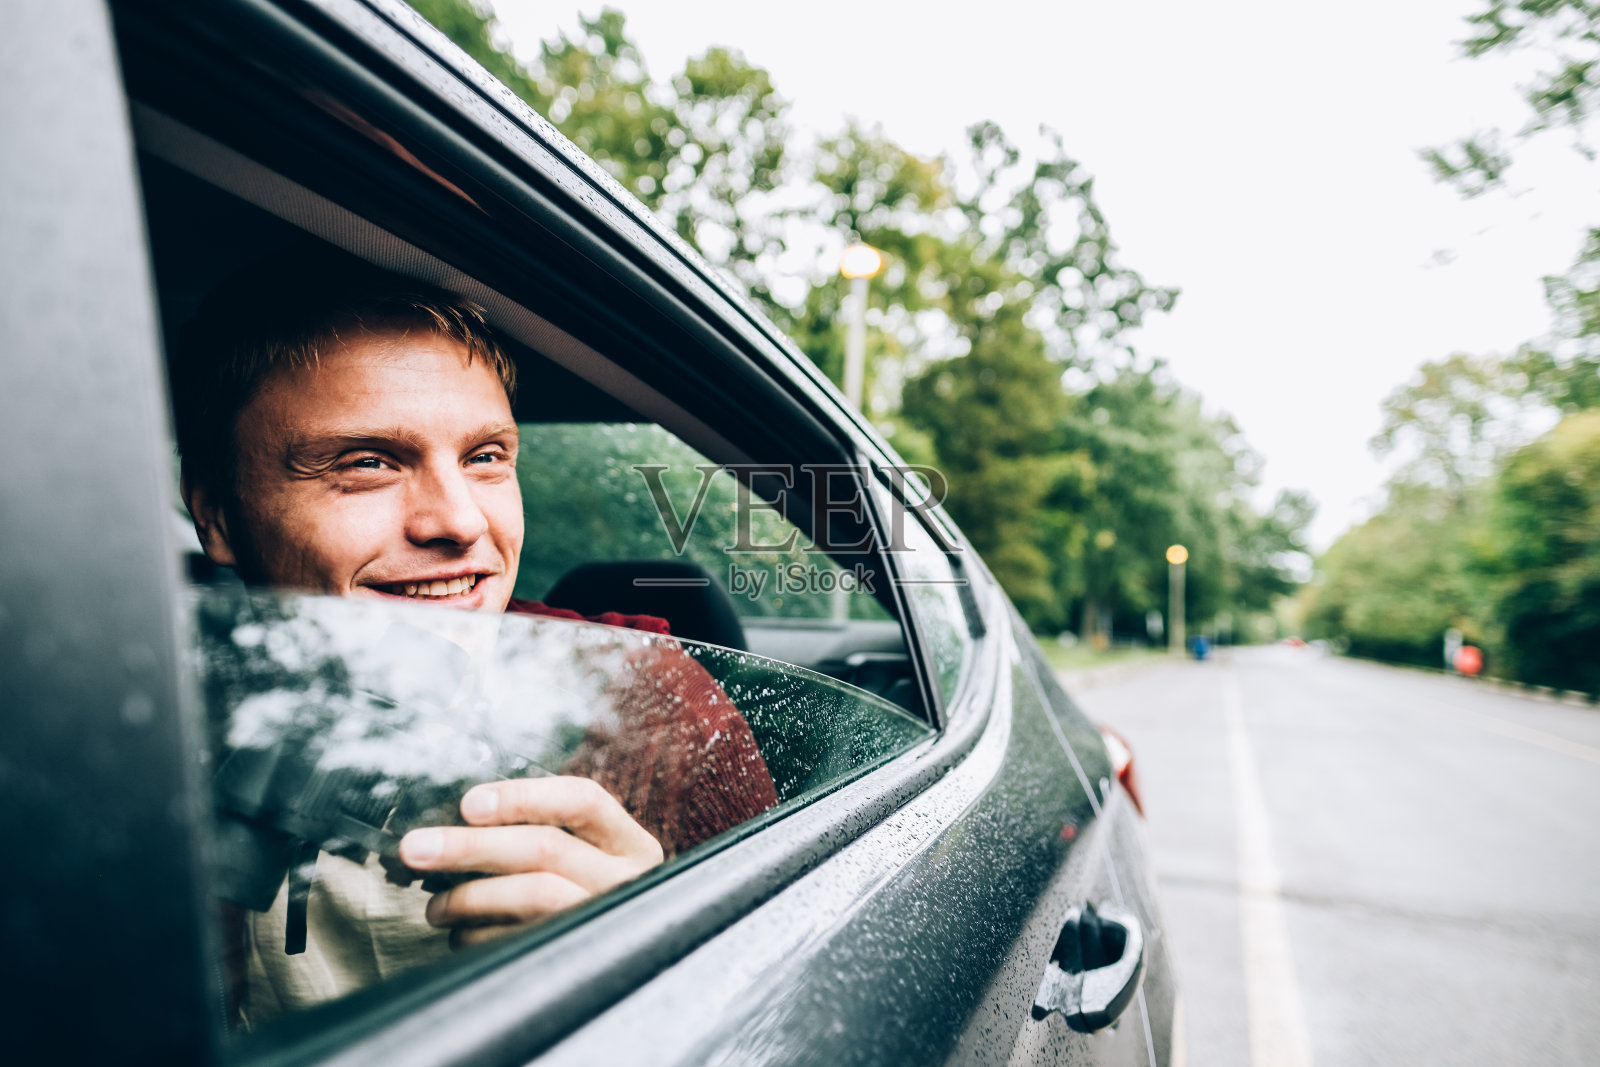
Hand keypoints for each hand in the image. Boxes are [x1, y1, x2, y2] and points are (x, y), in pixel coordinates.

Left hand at [397, 776, 663, 947]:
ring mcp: (608, 922)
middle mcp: (627, 880)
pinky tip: (461, 935)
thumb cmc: (577, 897)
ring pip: (535, 894)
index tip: (468, 804)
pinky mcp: (580, 960)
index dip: (524, 797)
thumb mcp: (580, 859)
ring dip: (470, 896)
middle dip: (472, 846)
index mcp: (629, 844)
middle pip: (546, 848)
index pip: (583, 801)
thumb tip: (458, 820)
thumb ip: (538, 833)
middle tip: (415, 848)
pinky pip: (522, 940)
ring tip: (434, 906)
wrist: (613, 971)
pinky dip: (479, 936)